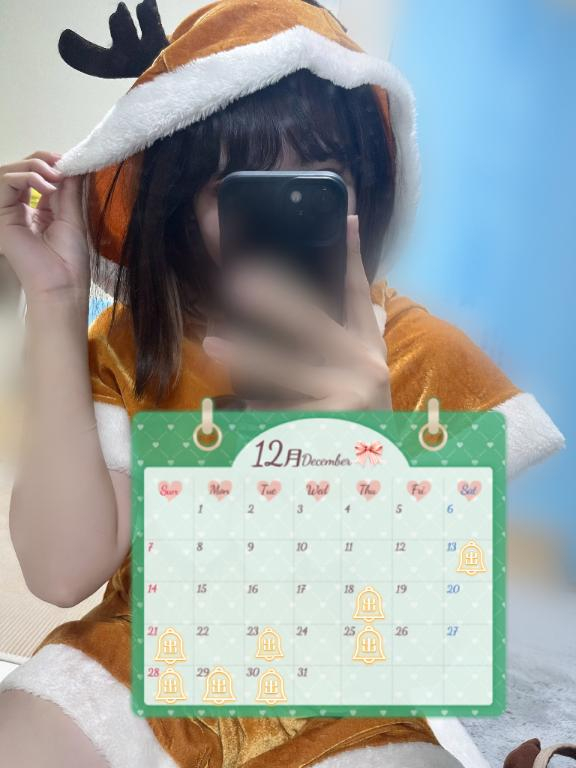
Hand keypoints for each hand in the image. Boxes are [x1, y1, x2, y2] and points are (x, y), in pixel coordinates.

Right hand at [0, 151, 89, 306]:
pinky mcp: (1, 216)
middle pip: (20, 171)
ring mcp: (8, 212)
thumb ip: (70, 190)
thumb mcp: (72, 216)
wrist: (61, 284)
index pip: (36, 177)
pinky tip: (46, 187)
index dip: (50, 164)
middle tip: (62, 165)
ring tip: (55, 177)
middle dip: (42, 161)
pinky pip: (5, 182)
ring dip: (34, 167)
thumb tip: (74, 165)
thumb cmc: (69, 259)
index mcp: (38, 211)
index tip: (69, 162)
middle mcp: (20, 210)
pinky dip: (26, 177)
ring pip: (9, 173)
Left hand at [202, 216, 391, 410]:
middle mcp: (364, 368)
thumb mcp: (366, 370)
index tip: (344, 217)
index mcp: (371, 348)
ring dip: (246, 356)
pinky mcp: (328, 429)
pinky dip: (255, 410)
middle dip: (275, 301)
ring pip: (287, 372)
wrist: (382, 467)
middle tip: (239, 283)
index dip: (352, 256)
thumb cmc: (363, 410)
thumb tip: (338, 291)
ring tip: (212, 344)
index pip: (360, 295)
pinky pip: (279, 413)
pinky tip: (236, 408)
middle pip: (314, 325)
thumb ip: (353, 332)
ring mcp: (347, 398)